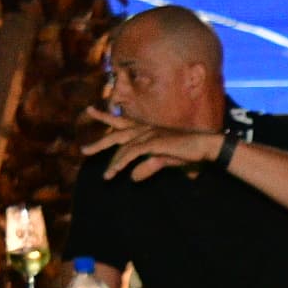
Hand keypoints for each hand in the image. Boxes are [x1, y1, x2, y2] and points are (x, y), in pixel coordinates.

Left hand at [82, 107, 220, 180]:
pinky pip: (132, 153)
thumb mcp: (163, 161)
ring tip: (106, 177)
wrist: (204, 147)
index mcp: (146, 129)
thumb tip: (133, 179)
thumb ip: (147, 168)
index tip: (91, 109)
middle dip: (99, 142)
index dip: (105, 116)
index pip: (121, 121)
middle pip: (115, 134)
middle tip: (83, 150)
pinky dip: (122, 163)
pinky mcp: (153, 142)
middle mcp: (144, 129)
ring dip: (114, 164)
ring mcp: (148, 134)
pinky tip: (115, 172)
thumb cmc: (187, 153)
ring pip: (123, 147)